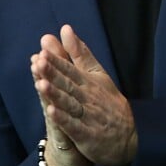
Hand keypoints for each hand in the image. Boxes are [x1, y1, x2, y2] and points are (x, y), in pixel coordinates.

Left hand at [32, 24, 137, 165]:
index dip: (57, 61)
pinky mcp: (87, 135)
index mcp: (88, 81)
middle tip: (39, 62)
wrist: (125, 136)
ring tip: (41, 84)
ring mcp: (88, 116)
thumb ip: (78, 53)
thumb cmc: (107, 101)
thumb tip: (65, 29)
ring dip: (55, 94)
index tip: (43, 51)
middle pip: (68, 84)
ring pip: (70, 103)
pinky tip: (51, 112)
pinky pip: (74, 126)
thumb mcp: (96, 73)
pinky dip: (63, 119)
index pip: (70, 69)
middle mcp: (88, 96)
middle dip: (54, 73)